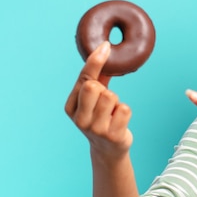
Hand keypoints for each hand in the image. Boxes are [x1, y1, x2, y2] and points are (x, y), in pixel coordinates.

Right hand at [65, 42, 132, 158]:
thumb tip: (104, 51)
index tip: (105, 46)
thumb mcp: (93, 100)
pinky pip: (124, 109)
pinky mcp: (112, 135)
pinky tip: (118, 121)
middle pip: (94, 86)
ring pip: (111, 96)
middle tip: (105, 101)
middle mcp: (79, 119)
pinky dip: (125, 111)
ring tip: (111, 113)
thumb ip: (97, 79)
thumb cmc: (100, 118)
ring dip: (116, 102)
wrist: (108, 150)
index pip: (83, 79)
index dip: (95, 61)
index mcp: (71, 107)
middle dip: (104, 89)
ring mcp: (95, 129)